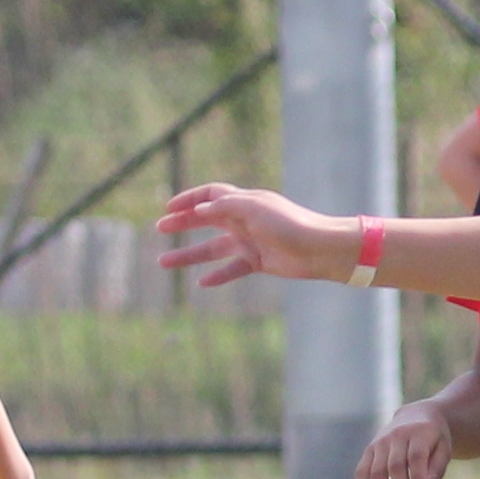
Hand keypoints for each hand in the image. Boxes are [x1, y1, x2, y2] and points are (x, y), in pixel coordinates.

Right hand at [159, 181, 341, 290]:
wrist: (319, 249)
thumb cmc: (290, 225)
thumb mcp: (254, 209)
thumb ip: (225, 207)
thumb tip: (198, 210)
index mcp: (244, 202)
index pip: (210, 195)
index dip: (189, 199)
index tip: (168, 208)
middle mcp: (245, 219)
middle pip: (206, 220)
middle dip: (182, 224)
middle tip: (160, 229)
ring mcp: (250, 241)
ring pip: (213, 248)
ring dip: (189, 254)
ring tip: (164, 263)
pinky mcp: (258, 261)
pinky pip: (232, 268)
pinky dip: (217, 275)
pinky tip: (202, 283)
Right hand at [360, 403, 454, 478]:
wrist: (416, 416)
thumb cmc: (434, 439)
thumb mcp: (443, 449)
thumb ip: (436, 469)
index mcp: (418, 432)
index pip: (415, 457)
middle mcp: (396, 435)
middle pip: (395, 468)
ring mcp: (379, 442)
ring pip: (377, 472)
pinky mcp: (369, 449)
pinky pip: (361, 471)